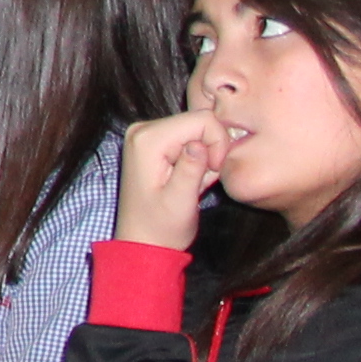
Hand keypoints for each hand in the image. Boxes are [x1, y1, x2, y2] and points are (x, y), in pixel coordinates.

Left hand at [118, 110, 227, 247]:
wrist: (142, 241)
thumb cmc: (160, 227)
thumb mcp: (180, 202)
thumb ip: (190, 171)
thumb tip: (200, 145)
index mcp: (147, 140)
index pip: (202, 119)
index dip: (218, 144)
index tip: (213, 171)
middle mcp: (143, 130)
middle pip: (200, 121)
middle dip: (212, 150)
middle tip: (202, 180)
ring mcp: (147, 134)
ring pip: (198, 129)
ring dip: (206, 157)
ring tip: (193, 182)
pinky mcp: (155, 142)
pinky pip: (190, 138)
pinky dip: (198, 159)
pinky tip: (188, 179)